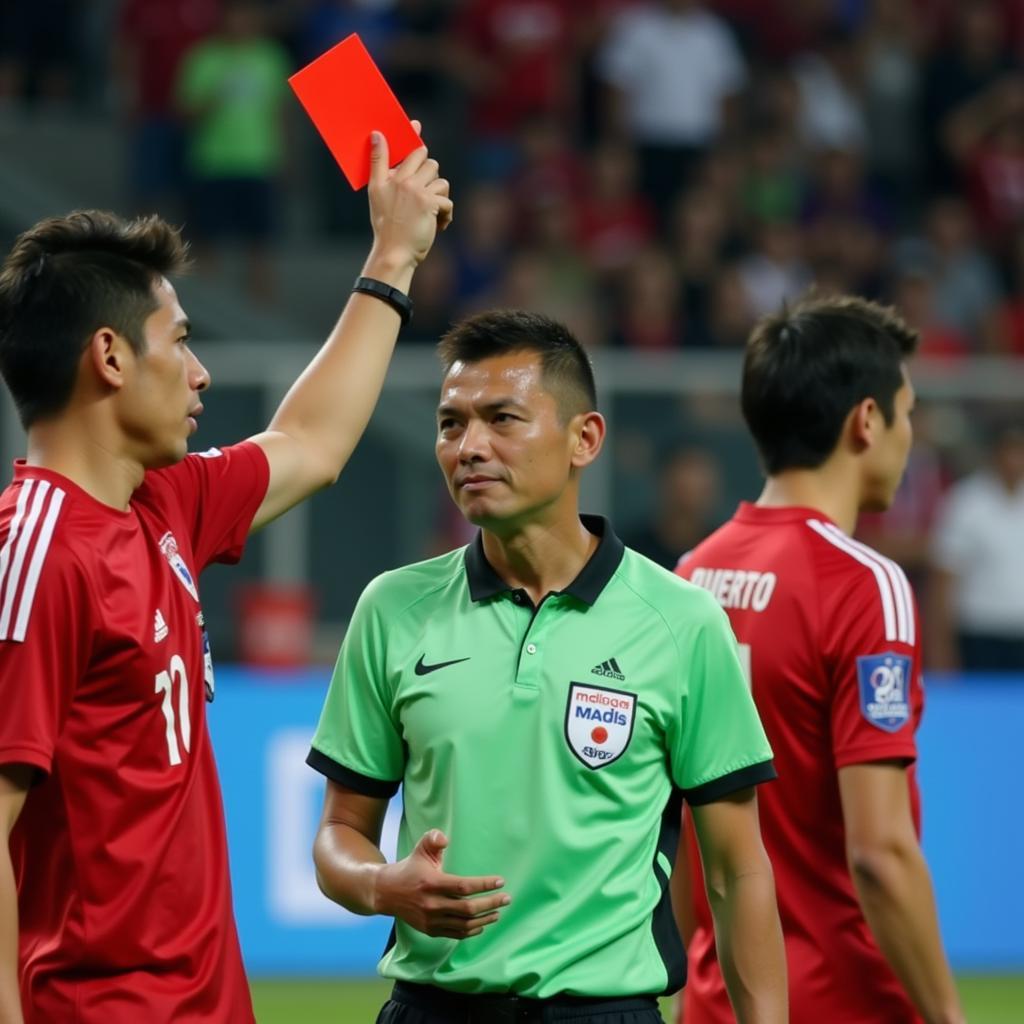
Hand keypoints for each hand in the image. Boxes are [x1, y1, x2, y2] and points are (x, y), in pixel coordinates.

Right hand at [367, 121, 452, 270]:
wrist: (394, 252)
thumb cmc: (386, 225)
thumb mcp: (376, 192)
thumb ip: (378, 163)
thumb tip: (377, 134)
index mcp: (390, 176)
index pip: (409, 150)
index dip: (415, 137)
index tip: (416, 125)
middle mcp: (404, 181)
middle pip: (429, 162)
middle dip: (430, 175)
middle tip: (424, 193)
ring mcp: (418, 192)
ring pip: (441, 181)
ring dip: (439, 197)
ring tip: (429, 211)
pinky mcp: (431, 205)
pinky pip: (447, 201)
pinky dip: (445, 214)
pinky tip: (437, 224)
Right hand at [372, 829, 508, 938]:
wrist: (387, 892)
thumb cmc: (410, 868)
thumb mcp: (420, 849)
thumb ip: (433, 839)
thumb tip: (444, 837)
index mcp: (432, 883)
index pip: (464, 887)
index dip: (484, 884)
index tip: (500, 881)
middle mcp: (432, 904)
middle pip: (468, 909)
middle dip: (491, 903)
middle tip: (506, 898)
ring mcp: (431, 920)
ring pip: (464, 925)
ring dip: (485, 920)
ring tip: (498, 912)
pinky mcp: (430, 930)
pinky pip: (456, 934)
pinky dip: (471, 931)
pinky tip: (482, 924)